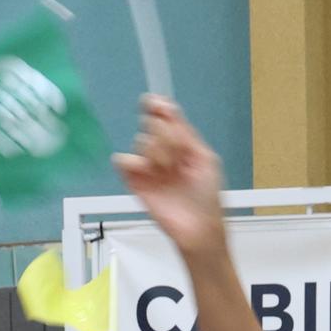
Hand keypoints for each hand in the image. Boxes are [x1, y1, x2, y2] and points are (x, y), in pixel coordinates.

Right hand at [115, 96, 227, 256]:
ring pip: (141, 142)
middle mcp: (162, 151)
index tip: (155, 103)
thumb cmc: (206, 196)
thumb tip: (169, 110)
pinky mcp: (135, 182)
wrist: (198, 227)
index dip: (159, 107)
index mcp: (180, 143)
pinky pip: (123, 161)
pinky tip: (147, 172)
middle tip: (177, 156)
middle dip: (166, 136)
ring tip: (169, 173)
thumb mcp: (205, 159)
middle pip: (153, 125)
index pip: (165, 117)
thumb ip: (186, 134)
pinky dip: (132, 162)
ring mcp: (148, 166)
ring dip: (157, 154)